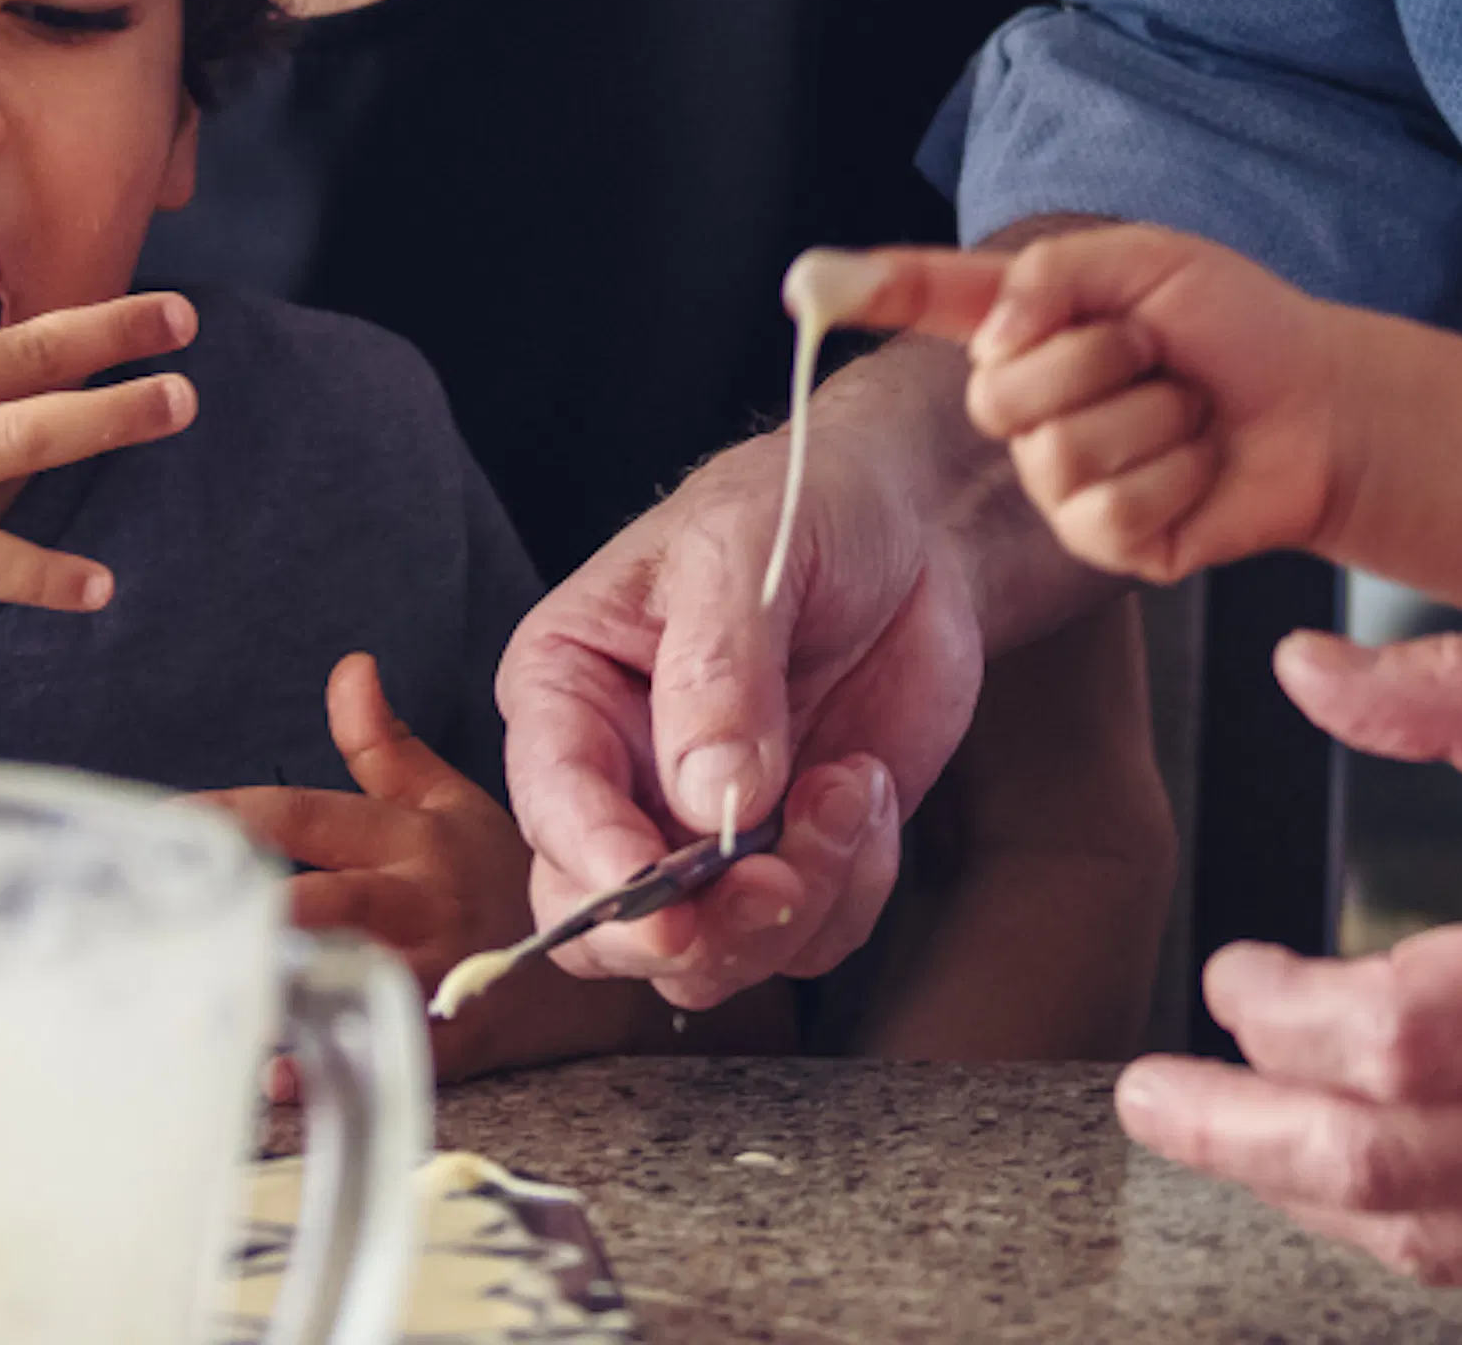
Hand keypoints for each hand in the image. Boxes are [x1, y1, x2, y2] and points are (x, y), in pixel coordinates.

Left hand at [198, 654, 641, 1073]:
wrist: (606, 949)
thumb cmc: (499, 872)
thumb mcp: (445, 800)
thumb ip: (382, 745)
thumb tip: (349, 666)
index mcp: (403, 837)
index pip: (303, 815)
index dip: (233, 816)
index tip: (166, 822)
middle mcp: (415, 901)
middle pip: (322, 899)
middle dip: (256, 905)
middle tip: (180, 913)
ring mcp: (439, 970)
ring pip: (355, 975)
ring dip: (286, 987)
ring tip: (214, 994)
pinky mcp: (461, 1038)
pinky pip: (394, 1052)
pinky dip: (335, 1067)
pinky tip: (278, 1076)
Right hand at [497, 362, 999, 1004]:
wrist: (910, 529)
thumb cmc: (800, 508)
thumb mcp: (742, 552)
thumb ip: (717, 669)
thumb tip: (707, 798)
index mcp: (567, 685)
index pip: (551, 804)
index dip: (600, 867)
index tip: (670, 904)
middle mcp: (617, 772)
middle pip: (603, 920)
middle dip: (695, 931)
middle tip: (778, 883)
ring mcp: (702, 828)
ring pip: (710, 954)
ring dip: (796, 904)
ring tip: (851, 790)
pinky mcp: (789, 858)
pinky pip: (806, 937)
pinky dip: (852, 886)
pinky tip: (868, 787)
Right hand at [822, 229, 1356, 586]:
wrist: (1321, 407)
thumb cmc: (1235, 325)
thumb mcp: (1147, 261)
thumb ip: (1053, 276)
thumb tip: (995, 333)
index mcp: (1017, 324)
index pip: (918, 300)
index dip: (862, 291)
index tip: (805, 286)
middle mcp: (1021, 403)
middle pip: (997, 395)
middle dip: (1095, 360)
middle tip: (1154, 353)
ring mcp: (1056, 479)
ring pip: (1059, 456)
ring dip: (1153, 422)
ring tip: (1187, 412)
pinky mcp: (1107, 542)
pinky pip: (1111, 512)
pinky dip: (1175, 478)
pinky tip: (1197, 467)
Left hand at [1117, 633, 1461, 1308]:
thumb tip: (1302, 668)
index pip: (1412, 1034)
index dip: (1290, 1020)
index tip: (1229, 973)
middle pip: (1406, 1163)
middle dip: (1249, 1137)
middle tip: (1154, 1100)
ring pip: (1460, 1240)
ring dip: (1318, 1198)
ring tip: (1229, 1138)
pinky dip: (1430, 1231)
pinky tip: (1364, 1179)